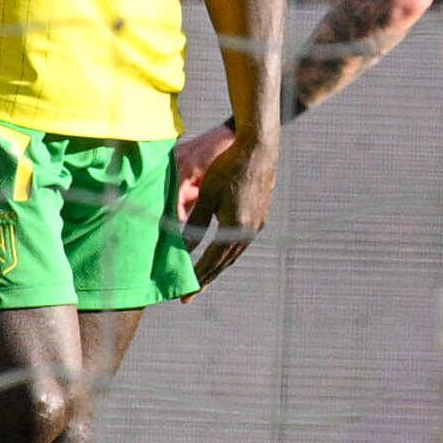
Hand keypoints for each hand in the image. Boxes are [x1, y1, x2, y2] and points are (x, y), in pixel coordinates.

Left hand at [182, 118, 277, 282]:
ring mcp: (258, 223)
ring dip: (218, 266)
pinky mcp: (261, 215)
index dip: (197, 278)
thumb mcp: (207, 195)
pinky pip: (241, 240)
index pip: (212, 261)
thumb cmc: (228, 166)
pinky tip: (220, 252)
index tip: (185, 294)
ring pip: (234, 252)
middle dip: (206, 278)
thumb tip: (181, 247)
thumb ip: (195, 223)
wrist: (259, 147)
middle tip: (191, 295)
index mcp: (236, 228)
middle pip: (225, 262)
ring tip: (203, 277)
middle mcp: (250, 231)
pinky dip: (227, 250)